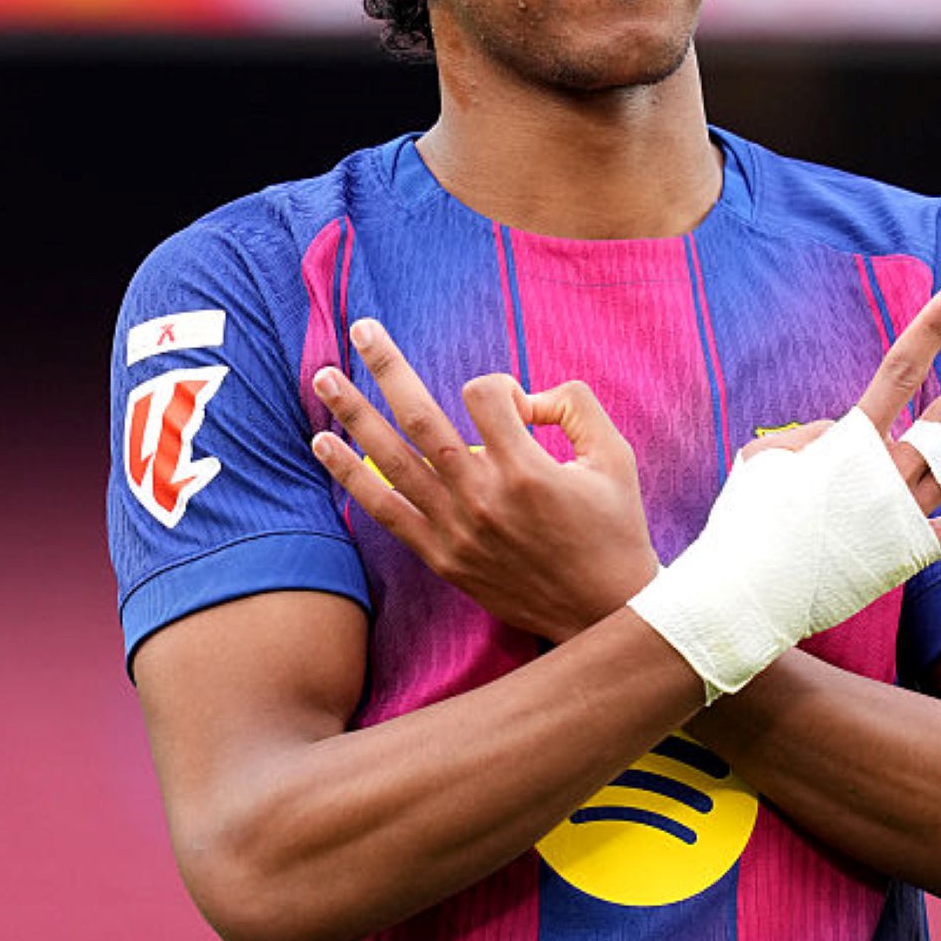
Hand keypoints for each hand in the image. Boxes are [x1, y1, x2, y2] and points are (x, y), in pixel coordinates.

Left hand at [309, 319, 659, 642]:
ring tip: (323, 376)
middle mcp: (485, 497)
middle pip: (422, 418)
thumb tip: (528, 395)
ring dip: (354, 415)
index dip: (499, 387)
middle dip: (388, 368)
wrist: (603, 612)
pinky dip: (352, 476)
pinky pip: (386, 511)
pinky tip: (324, 444)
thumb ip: (577, 406)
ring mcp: (457, 530)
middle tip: (362, 328)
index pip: (486, 396)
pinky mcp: (443, 557)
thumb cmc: (615, 530)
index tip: (518, 408)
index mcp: (529, 470)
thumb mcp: (617, 457)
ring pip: (393, 460)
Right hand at [738, 284, 940, 556]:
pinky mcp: (910, 551)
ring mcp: (903, 512)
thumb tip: (840, 432)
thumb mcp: (763, 458)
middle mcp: (886, 471)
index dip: (930, 328)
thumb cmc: (747, 521)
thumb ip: (808, 436)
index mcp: (849, 442)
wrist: (750, 589)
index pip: (899, 370)